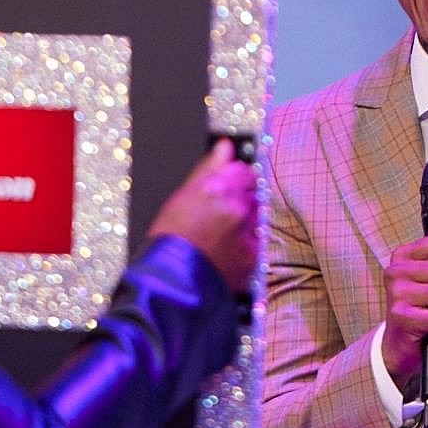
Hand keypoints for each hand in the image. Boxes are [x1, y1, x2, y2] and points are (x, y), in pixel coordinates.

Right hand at [147, 138, 257, 292]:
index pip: (244, 171)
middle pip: (253, 193)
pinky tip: (226, 251)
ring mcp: (248, 232)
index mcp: (218, 188)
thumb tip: (225, 146)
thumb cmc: (169, 239)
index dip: (237, 179)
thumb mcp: (183, 195)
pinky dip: (247, 244)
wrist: (172, 282)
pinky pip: (258, 241)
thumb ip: (209, 167)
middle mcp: (237, 208)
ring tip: (219, 236)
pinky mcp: (254, 256)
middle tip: (219, 216)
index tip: (230, 186)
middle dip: (241, 201)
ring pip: (258, 217)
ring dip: (246, 222)